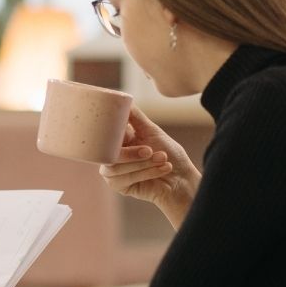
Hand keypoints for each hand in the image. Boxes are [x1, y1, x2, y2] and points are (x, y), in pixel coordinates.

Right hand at [99, 105, 200, 227]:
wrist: (181, 178)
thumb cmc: (169, 153)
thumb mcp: (152, 131)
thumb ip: (135, 117)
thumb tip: (124, 100)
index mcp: (117, 140)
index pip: (104, 134)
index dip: (109, 132)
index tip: (126, 130)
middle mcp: (111, 155)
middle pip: (108, 153)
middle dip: (132, 153)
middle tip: (150, 150)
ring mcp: (113, 172)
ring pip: (116, 168)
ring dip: (143, 164)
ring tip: (162, 158)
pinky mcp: (119, 186)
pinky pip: (125, 179)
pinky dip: (147, 173)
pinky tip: (163, 169)